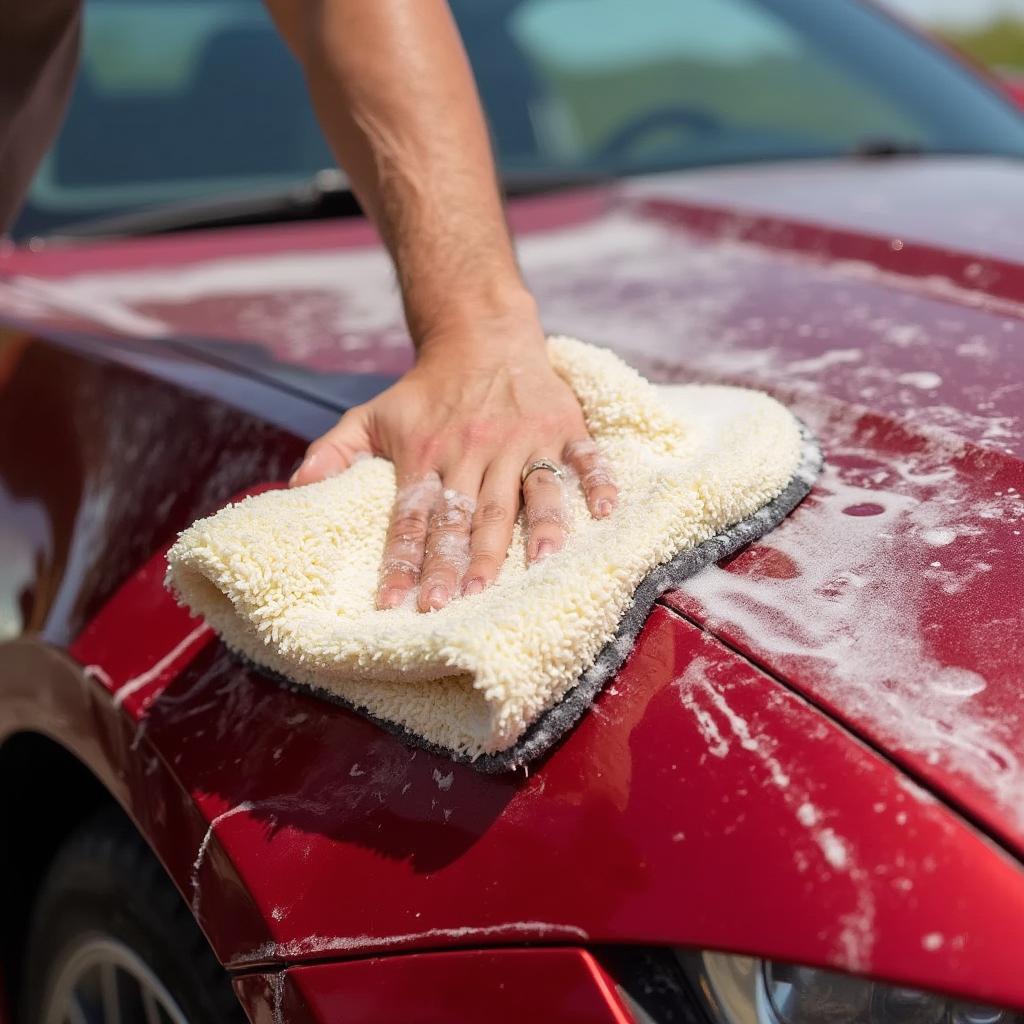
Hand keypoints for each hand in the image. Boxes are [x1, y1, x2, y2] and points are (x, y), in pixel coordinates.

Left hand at [289, 321, 617, 611]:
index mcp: (428, 452)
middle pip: (468, 516)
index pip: (413, 517)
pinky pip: (585, 458)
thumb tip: (293, 490)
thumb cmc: (426, 389)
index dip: (403, 561)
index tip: (395, 605)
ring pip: (528, 493)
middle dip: (460, 562)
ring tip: (535, 570)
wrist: (482, 333)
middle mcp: (475, 449)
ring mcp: (523, 438)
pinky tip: (607, 514)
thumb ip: (335, 451)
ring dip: (533, 532)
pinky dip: (598, 482)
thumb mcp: (373, 414)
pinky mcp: (562, 426)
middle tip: (454, 605)